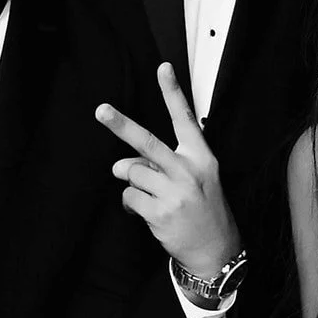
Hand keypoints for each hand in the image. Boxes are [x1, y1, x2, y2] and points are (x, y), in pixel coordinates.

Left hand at [96, 62, 239, 276]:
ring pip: (131, 172)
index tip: (163, 67)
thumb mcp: (196, 179)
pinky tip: (146, 212)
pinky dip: (130, 204)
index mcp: (201, 157)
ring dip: (131, 182)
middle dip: (120, 125)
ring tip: (148, 195)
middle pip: (147, 142)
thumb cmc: (204, 209)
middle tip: (101, 110)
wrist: (216, 250)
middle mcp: (189, 171)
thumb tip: (122, 164)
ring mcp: (174, 192)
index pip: (185, 119)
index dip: (173, 92)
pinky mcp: (160, 213)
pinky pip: (128, 197)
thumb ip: (162, 164)